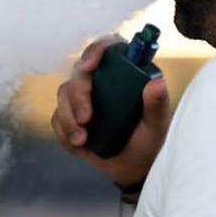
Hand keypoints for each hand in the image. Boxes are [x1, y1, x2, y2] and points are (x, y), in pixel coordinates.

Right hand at [50, 35, 171, 188]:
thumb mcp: (157, 125)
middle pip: (80, 71)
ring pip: (64, 93)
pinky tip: (79, 145)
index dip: (96, 50)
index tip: (90, 65)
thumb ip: (157, 104)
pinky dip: (64, 132)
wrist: (134, 168)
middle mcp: (102, 80)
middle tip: (86, 117)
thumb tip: (158, 83)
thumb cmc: (149, 141)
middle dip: (79, 93)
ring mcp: (85, 98)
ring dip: (68, 116)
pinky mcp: (72, 116)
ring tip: (82, 139)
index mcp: (124, 73)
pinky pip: (57, 118)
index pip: (107, 48)